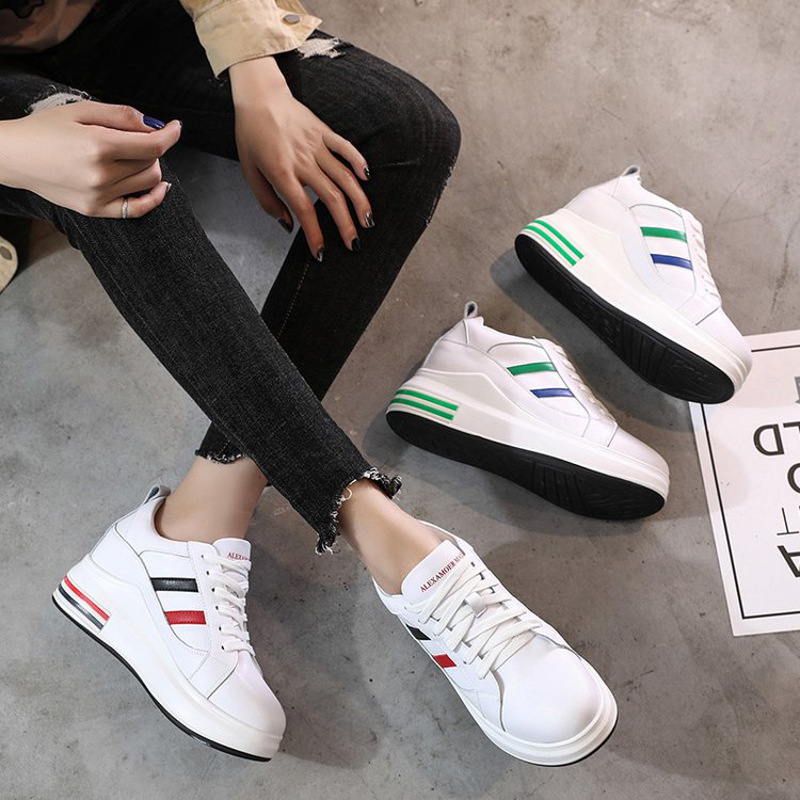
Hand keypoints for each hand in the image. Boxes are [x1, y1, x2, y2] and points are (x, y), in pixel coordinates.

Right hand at [0, 100, 181, 217]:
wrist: (14, 156)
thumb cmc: (45, 129)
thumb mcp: (81, 110)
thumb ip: (122, 115)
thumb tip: (155, 125)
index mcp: (98, 145)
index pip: (152, 144)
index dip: (170, 134)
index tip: (176, 127)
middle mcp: (101, 174)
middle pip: (151, 162)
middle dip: (151, 147)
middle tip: (134, 138)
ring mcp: (99, 196)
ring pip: (148, 182)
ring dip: (149, 167)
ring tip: (131, 156)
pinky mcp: (96, 210)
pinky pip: (137, 210)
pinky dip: (153, 198)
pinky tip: (159, 187)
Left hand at [229, 57, 371, 260]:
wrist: (259, 97)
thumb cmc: (252, 135)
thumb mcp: (250, 172)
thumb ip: (268, 201)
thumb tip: (289, 225)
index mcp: (282, 172)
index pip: (304, 209)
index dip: (315, 234)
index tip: (321, 252)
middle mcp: (302, 160)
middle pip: (331, 197)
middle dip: (345, 225)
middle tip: (354, 243)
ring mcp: (316, 145)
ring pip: (344, 176)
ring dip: (359, 201)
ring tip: (367, 221)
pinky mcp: (324, 132)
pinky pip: (346, 148)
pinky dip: (359, 162)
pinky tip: (367, 179)